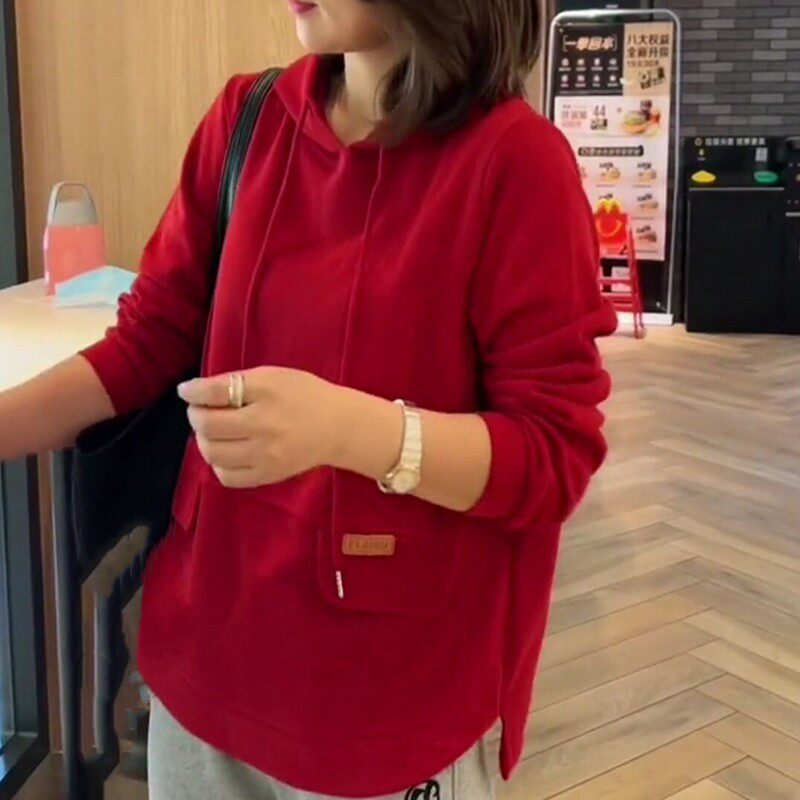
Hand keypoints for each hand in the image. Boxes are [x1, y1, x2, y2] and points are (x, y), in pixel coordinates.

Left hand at [176, 366, 343, 487]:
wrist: (339, 427)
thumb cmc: (305, 395)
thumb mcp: (273, 376)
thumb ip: (236, 382)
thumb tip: (195, 392)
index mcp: (267, 394)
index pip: (216, 392)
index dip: (193, 392)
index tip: (186, 391)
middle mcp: (264, 426)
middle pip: (209, 425)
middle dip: (195, 416)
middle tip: (201, 411)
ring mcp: (265, 455)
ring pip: (213, 453)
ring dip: (203, 440)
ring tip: (212, 432)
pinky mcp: (268, 476)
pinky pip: (227, 476)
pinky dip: (218, 463)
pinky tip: (226, 452)